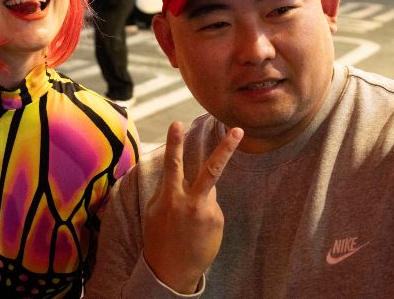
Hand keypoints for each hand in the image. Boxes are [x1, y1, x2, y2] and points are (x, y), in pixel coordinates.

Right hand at [142, 121, 242, 293]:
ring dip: (200, 198)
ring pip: (209, 190)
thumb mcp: (155, 211)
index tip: (177, 123)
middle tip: (238, 130)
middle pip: (211, 170)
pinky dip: (204, 213)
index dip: (174, 143)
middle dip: (225, 149)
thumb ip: (168, 190)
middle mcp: (191, 202)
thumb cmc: (158, 236)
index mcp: (170, 197)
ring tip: (187, 222)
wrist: (171, 270)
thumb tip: (180, 177)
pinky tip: (196, 229)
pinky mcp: (218, 221)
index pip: (173, 164)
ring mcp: (208, 212)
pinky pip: (212, 206)